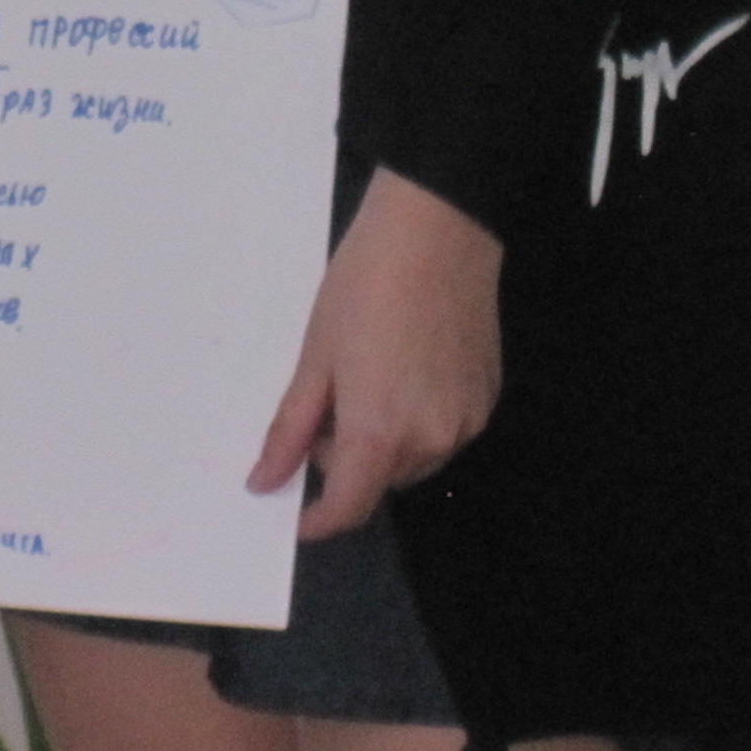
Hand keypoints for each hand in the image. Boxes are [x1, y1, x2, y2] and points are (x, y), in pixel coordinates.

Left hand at [247, 166, 502, 539]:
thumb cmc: (362, 286)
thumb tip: (262, 482)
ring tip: (365, 378)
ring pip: (413, 461)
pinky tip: (403, 370)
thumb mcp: (315, 357)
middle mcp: (432, 440)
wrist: (436, 231)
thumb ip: (290, 429)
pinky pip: (444, 433)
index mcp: (380, 432)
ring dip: (383, 444)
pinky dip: (417, 422)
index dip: (319, 519)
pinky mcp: (487, 399)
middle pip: (380, 481)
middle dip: (345, 461)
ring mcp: (466, 422)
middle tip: (326, 403)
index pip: (349, 507)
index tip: (296, 512)